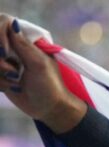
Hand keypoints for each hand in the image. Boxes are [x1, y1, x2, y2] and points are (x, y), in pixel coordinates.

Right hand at [0, 14, 85, 132]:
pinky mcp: (1, 75)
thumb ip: (23, 45)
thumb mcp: (39, 64)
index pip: (3, 23)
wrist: (50, 109)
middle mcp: (14, 49)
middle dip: (0, 61)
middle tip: (14, 73)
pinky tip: (12, 88)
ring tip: (15, 81)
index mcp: (26, 41)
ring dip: (0, 73)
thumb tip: (11, 22)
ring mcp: (6, 62)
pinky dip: (0, 82)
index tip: (4, 51)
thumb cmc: (50, 85)